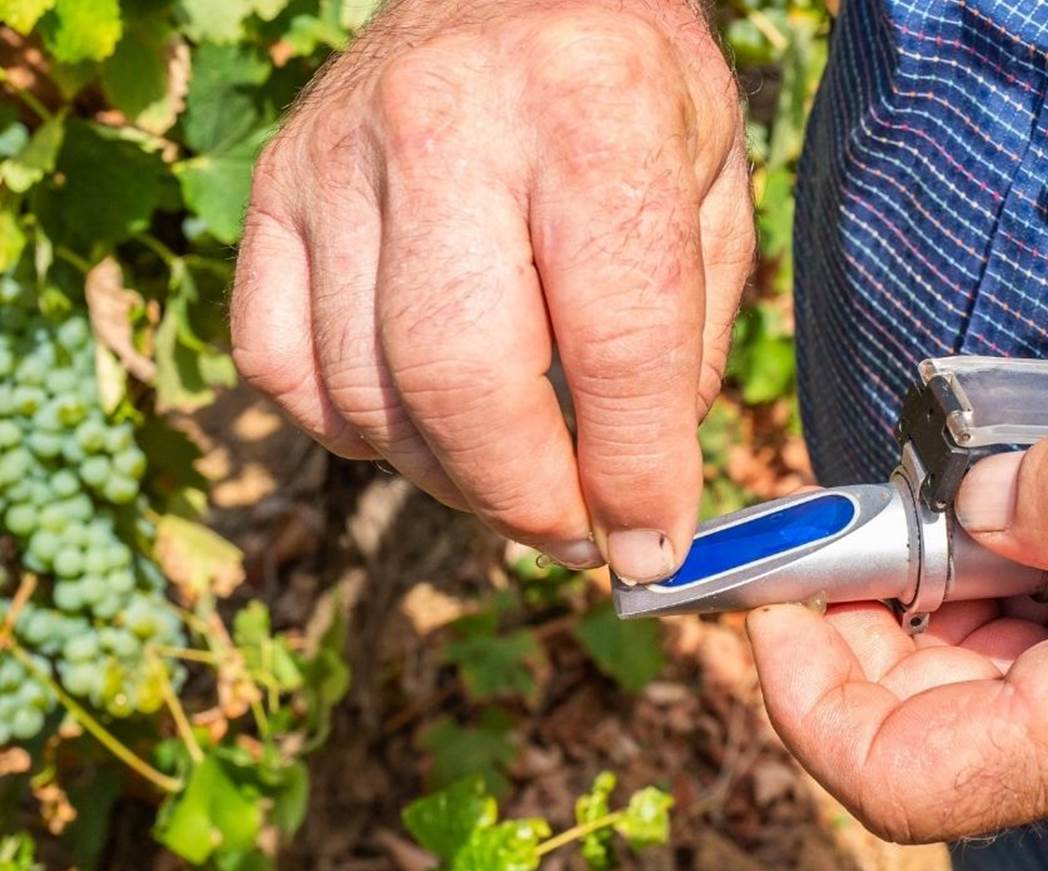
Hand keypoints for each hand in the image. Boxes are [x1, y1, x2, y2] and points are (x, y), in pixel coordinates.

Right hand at [229, 0, 753, 580]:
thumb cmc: (630, 88)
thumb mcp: (713, 184)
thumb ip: (693, 338)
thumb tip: (643, 497)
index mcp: (592, 112)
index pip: (616, 339)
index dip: (636, 472)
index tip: (653, 545)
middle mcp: (449, 125)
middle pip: (463, 380)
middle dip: (527, 497)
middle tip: (576, 534)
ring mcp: (340, 155)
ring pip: (368, 389)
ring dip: (449, 477)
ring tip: (516, 478)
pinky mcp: (273, 185)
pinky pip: (280, 362)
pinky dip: (352, 426)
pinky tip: (422, 417)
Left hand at [748, 416, 1047, 843]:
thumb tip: (987, 498)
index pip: (893, 769)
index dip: (802, 685)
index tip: (781, 585)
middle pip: (927, 729)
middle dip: (876, 615)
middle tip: (892, 502)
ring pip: (996, 708)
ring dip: (960, 610)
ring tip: (1004, 505)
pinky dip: (1033, 620)